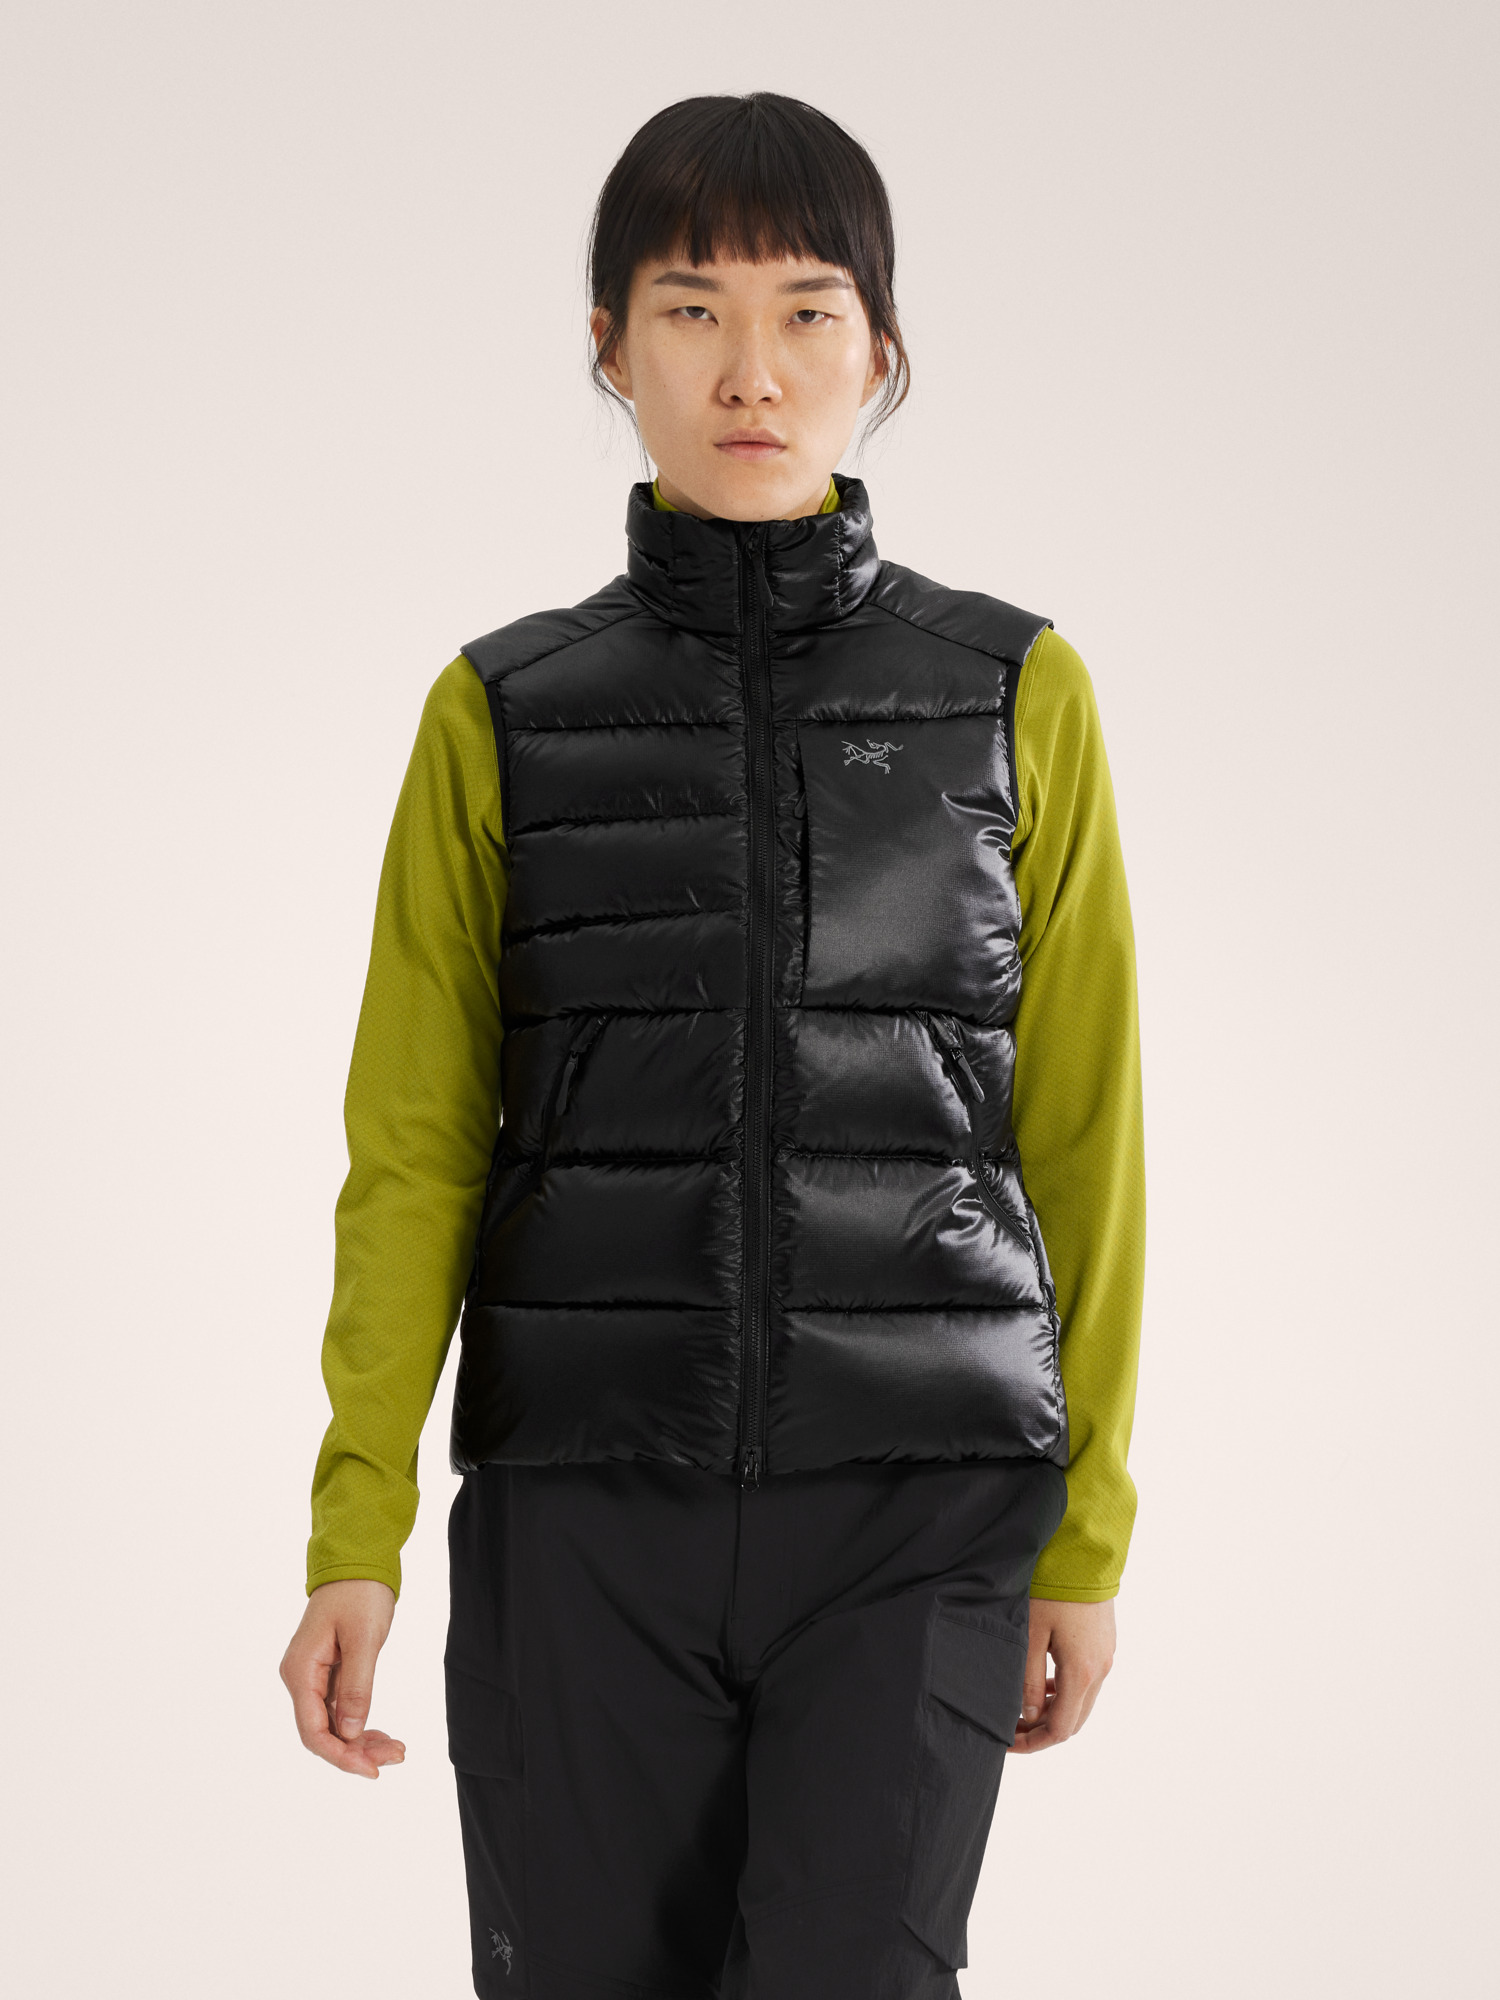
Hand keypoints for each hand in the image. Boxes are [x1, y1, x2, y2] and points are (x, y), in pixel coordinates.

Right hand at [279, 1579, 406, 1778]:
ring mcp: (312, 1677)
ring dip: (361, 1741)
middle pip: (322, 1733)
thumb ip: (357, 1686)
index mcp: (300, 1671)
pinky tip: (382, 1735)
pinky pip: (340, 1710)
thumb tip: (352, 1733)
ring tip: (396, 1750)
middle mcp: (300, 1678)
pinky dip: (360, 1724)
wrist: (357, 1561)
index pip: (313, 1731)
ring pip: (333, 1724)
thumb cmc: (359, 1593)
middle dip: (356, 1751)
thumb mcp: (363, 1639)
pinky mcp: (327, 1673)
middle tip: (395, 1757)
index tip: (371, 1769)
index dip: (341, 1756)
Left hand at [1009, 1596, 1115, 1753]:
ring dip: (1053, 1711)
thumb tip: (1027, 1716)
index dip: (1033, 1743)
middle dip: (1042, 1731)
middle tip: (1011, 1726)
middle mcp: (1100, 1671)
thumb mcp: (1031, 1635)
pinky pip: (1087, 1682)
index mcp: (1081, 1673)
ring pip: (1081, 1703)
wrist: (1084, 1556)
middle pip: (1073, 1722)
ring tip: (1021, 1706)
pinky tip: (1043, 1684)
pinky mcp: (1105, 1646)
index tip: (1007, 1742)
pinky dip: (1065, 1692)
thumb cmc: (1052, 1591)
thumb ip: (1028, 1680)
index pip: (1060, 1729)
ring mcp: (1106, 1658)